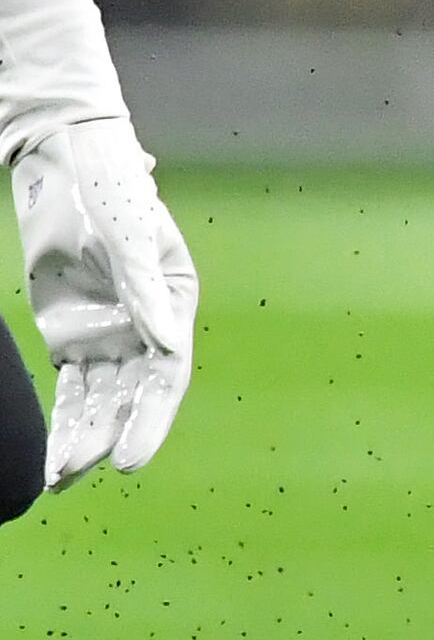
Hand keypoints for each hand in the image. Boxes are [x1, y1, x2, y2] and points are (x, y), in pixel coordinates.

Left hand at [15, 117, 194, 491]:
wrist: (64, 161)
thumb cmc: (108, 190)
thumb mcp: (127, 237)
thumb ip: (145, 292)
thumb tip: (167, 346)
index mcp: (174, 303)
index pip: (167, 375)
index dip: (151, 419)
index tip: (128, 459)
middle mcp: (147, 325)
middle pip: (132, 394)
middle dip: (108, 435)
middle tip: (81, 471)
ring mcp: (109, 331)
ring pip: (99, 398)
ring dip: (82, 436)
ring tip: (58, 478)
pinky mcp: (73, 334)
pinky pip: (72, 388)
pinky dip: (64, 419)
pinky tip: (53, 455)